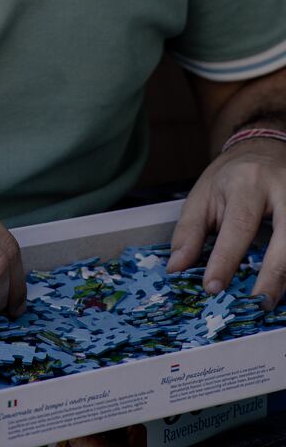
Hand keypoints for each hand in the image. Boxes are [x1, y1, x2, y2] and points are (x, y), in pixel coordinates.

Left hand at [167, 139, 285, 307]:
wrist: (263, 148)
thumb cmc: (230, 177)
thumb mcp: (202, 195)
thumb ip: (189, 232)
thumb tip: (176, 268)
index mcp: (246, 183)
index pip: (237, 226)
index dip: (225, 260)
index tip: (212, 287)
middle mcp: (279, 189)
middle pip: (284, 236)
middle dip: (273, 274)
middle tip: (257, 303)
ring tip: (269, 301)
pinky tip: (282, 282)